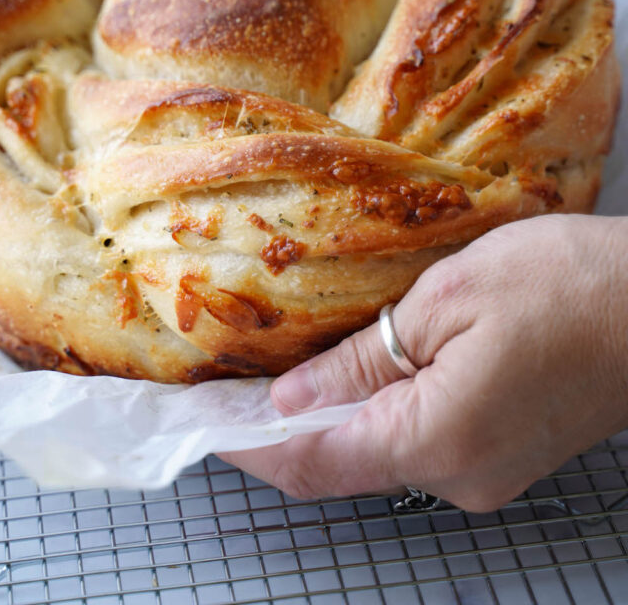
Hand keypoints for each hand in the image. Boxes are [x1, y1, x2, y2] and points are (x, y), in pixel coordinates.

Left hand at [220, 214, 627, 510]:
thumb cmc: (565, 287)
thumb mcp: (446, 300)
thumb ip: (361, 359)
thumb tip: (292, 402)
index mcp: (435, 441)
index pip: (312, 463)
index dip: (248, 447)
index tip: (199, 423)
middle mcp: (457, 476)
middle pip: (339, 464)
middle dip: (277, 430)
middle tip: (227, 386)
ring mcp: (483, 472)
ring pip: (377, 451)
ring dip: (325, 418)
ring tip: (279, 370)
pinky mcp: (500, 452)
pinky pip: (416, 441)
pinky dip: (373, 413)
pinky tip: (353, 373)